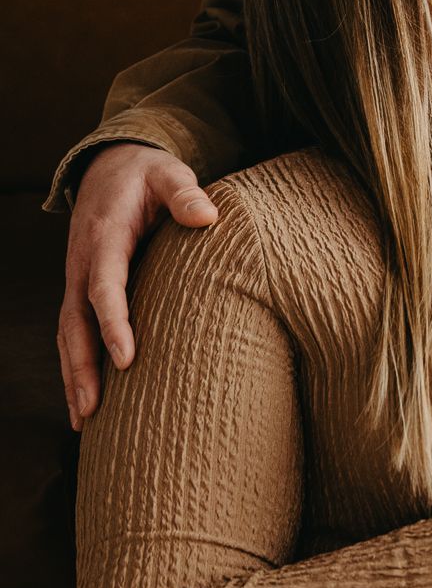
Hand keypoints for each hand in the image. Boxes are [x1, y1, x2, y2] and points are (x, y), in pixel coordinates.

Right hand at [57, 143, 219, 432]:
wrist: (110, 167)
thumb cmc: (148, 176)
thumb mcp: (169, 174)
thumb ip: (186, 194)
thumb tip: (207, 216)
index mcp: (104, 237)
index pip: (104, 286)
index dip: (112, 324)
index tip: (126, 360)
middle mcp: (82, 263)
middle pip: (75, 321)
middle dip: (81, 367)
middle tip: (92, 411)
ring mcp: (76, 278)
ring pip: (68, 334)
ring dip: (73, 376)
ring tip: (83, 421)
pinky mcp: (80, 290)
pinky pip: (72, 333)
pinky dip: (74, 366)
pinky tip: (83, 402)